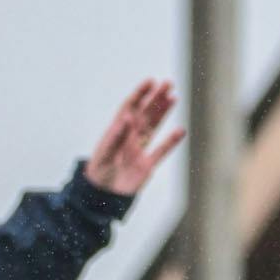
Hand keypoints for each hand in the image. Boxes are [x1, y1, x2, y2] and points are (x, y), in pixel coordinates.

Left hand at [83, 79, 183, 196]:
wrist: (102, 197)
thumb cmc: (98, 173)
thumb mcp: (105, 154)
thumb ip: (116, 136)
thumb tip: (128, 117)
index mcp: (117, 131)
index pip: (129, 107)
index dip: (140, 94)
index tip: (150, 81)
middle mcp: (129, 137)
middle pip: (145, 113)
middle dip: (156, 98)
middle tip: (168, 83)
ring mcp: (139, 150)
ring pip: (154, 127)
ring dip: (163, 112)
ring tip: (173, 97)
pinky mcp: (147, 165)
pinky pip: (161, 150)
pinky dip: (171, 141)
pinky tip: (180, 130)